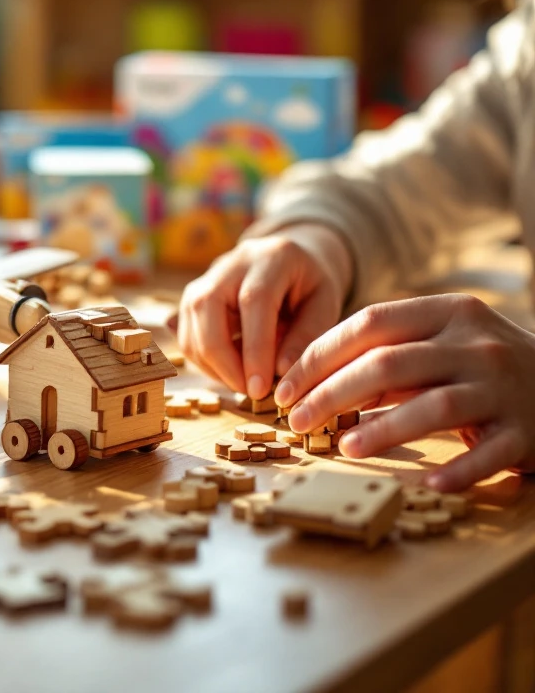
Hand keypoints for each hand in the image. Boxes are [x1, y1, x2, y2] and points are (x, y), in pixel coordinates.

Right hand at [177, 224, 353, 398]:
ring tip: (244, 383)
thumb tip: (280, 373)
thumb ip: (305, 337)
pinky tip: (232, 371)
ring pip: (191, 325)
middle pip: (208, 308)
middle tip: (249, 392)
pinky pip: (187, 337)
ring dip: (212, 366)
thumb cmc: (309, 287)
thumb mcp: (324, 306)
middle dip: (223, 360)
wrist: (288, 261)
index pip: (253, 301)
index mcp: (271, 257)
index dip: (255, 348)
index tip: (260, 388)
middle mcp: (230, 263)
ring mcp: (204, 280)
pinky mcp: (191, 299)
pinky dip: (205, 362)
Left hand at [276, 294, 534, 490]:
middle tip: (297, 421)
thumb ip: (386, 355)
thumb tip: (309, 381)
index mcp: (448, 312)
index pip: (371, 323)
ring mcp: (503, 387)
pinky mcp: (525, 432)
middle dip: (331, 394)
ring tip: (344, 447)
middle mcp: (476, 344)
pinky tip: (427, 483)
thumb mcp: (439, 345)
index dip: (319, 355)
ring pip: (432, 407)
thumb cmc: (481, 367)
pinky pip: (486, 454)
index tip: (285, 387)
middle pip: (389, 364)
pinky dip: (456, 470)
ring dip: (381, 430)